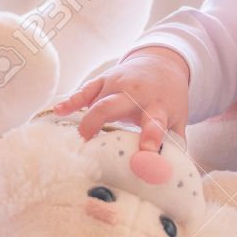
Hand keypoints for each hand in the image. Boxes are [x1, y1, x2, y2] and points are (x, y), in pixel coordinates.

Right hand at [52, 46, 190, 150]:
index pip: (154, 122)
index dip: (150, 136)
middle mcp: (136, 93)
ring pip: (97, 101)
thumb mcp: (178, 118)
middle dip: (97, 122)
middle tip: (87, 144)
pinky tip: (59, 111)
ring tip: (74, 142)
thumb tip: (170, 173)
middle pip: (112, 105)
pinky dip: (72, 101)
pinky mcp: (104, 79)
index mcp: (157, 106)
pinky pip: (85, 90)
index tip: (145, 151)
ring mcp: (117, 84)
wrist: (162, 63)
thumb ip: (175, 143)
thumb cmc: (168, 98)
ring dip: (85, 120)